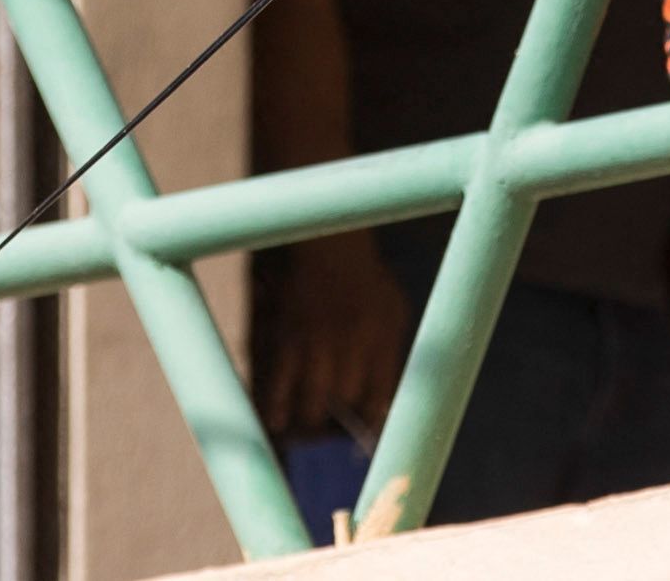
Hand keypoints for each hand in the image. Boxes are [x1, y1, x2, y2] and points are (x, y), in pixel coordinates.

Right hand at [264, 231, 408, 436]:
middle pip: (346, 404)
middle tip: (329, 429)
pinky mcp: (287, 337)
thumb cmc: (364, 276)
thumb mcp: (392, 309)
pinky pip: (279, 387)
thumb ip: (390, 353)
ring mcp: (318, 342)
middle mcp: (354, 343)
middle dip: (339, 422)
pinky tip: (276, 420)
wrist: (327, 237)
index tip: (364, 431)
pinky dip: (276, 409)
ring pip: (313, 406)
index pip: (381, 397)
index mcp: (384, 336)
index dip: (371, 421)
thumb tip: (382, 405)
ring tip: (306, 428)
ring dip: (309, 424)